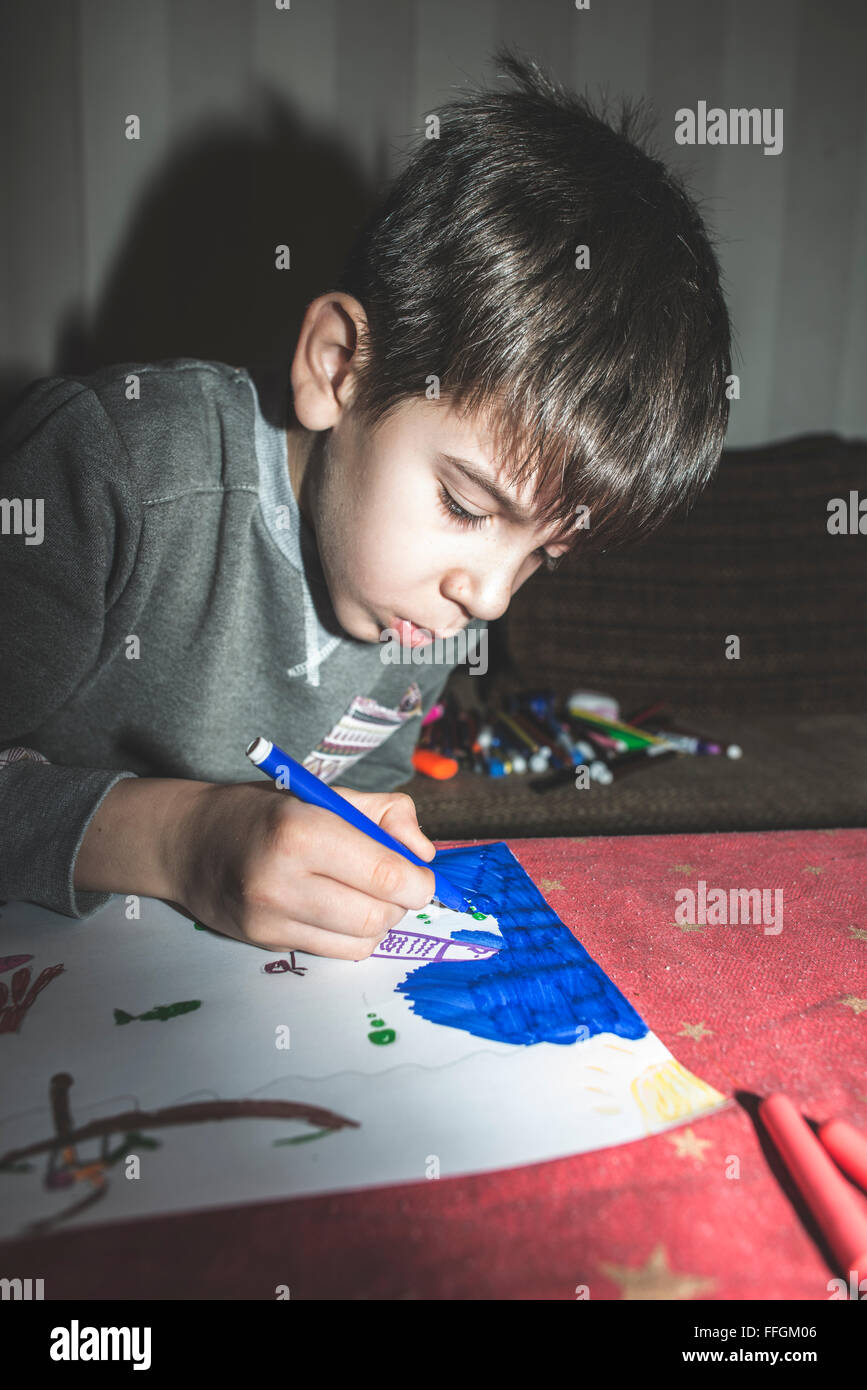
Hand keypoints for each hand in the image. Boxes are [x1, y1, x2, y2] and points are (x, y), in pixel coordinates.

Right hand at [172, 779, 436, 958]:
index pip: (385, 875)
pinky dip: (352, 935)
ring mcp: (270, 919)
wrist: (189, 841)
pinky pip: (335, 953)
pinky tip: (339, 910)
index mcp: (301, 831)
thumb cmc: (264, 812)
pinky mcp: (265, 943)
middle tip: (394, 883)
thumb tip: (423, 853)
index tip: (420, 874)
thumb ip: (385, 812)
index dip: (418, 881)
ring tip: (365, 894)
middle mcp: (282, 880)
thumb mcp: (325, 792)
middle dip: (401, 903)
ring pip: (360, 942)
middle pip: (377, 916)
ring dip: (379, 922)